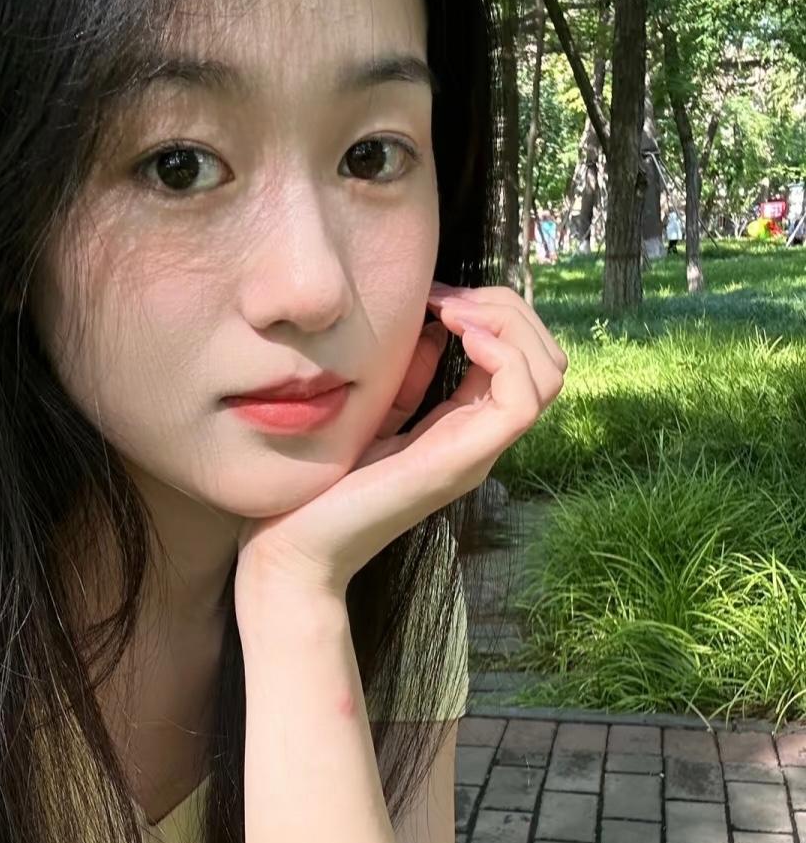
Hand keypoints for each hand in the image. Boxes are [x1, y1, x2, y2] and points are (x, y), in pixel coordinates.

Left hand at [234, 283, 567, 597]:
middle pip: (546, 359)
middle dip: (507, 308)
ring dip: (508, 323)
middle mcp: (481, 438)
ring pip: (547, 373)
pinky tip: (457, 334)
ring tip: (452, 311)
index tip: (435, 295)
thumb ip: (407, 373)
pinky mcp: (463, 461)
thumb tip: (433, 324)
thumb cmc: (320, 485)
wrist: (295, 548)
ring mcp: (478, 451)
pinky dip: (502, 352)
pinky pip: (521, 400)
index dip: (492, 310)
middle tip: (445, 298)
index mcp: (462, 425)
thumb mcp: (372, 410)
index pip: (523, 358)